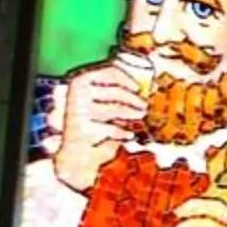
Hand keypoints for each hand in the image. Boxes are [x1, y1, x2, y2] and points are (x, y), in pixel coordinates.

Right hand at [52, 62, 148, 192]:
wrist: (75, 154)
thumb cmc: (95, 124)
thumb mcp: (104, 104)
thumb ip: (120, 93)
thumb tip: (150, 86)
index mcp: (80, 80)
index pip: (110, 72)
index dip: (129, 79)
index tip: (139, 88)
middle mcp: (77, 92)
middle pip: (116, 92)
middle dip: (135, 100)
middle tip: (145, 107)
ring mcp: (79, 111)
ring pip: (116, 109)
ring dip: (132, 114)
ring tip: (140, 116)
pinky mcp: (84, 129)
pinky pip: (112, 129)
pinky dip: (123, 133)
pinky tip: (129, 136)